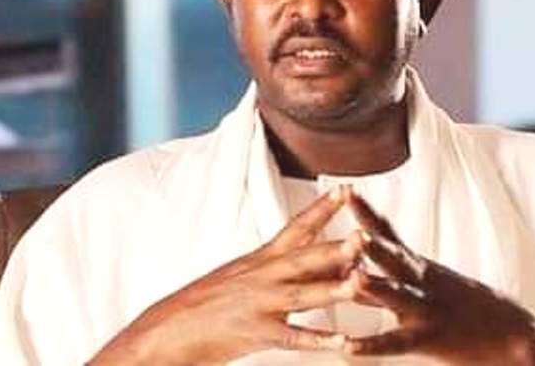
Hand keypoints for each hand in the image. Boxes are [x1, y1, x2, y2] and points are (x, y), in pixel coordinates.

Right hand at [90, 187, 361, 365]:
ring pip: (304, 294)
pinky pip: (292, 338)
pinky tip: (344, 344)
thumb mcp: (246, 274)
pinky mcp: (255, 333)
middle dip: (338, 245)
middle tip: (366, 233)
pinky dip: (318, 341)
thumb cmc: (210, 299)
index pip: (298, 226)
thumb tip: (319, 258)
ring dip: (334, 288)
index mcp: (263, 257)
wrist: (169, 328)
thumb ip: (283, 266)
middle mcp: (264, 275)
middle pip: (306, 257)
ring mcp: (260, 303)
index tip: (347, 189)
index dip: (323, 208)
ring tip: (361, 282)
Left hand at [343, 192, 534, 364]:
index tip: (346, 189)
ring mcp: (426, 310)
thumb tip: (363, 265)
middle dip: (366, 231)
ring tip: (352, 275)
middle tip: (345, 208)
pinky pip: (396, 343)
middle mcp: (422, 282)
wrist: (520, 337)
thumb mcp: (435, 282)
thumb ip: (401, 273)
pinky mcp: (431, 341)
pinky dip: (372, 345)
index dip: (367, 211)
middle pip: (390, 252)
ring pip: (395, 293)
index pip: (390, 233)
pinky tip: (348, 346)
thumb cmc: (473, 310)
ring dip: (373, 284)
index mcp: (420, 267)